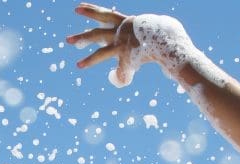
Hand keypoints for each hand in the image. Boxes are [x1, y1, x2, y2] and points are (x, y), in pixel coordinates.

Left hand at [69, 5, 190, 85]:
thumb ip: (148, 31)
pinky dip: (121, 77)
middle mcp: (121, 32)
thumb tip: (148, 38)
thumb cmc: (169, 32)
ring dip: (90, 60)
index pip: (107, 15)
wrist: (171, 38)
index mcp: (127, 21)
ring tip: (78, 65)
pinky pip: (121, 72)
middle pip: (97, 33)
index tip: (79, 8)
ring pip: (101, 53)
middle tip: (68, 39)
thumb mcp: (158, 26)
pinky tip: (117, 80)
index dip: (93, 11)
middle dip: (82, 36)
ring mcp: (123, 45)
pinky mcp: (127, 58)